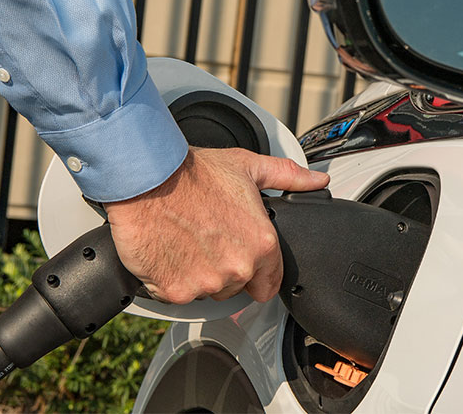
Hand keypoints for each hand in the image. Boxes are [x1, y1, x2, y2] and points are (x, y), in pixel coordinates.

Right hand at [103, 146, 329, 303]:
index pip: (270, 283)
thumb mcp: (248, 166)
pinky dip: (171, 279)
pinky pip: (177, 295)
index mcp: (261, 244)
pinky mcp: (175, 292)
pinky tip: (169, 250)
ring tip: (187, 241)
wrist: (146, 180)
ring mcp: (206, 283)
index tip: (242, 257)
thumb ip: (287, 177)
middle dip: (225, 268)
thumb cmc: (192, 173)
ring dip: (199, 275)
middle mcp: (238, 268)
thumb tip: (316, 180)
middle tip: (208, 238)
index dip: (258, 271)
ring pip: (208, 291)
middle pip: (237, 286)